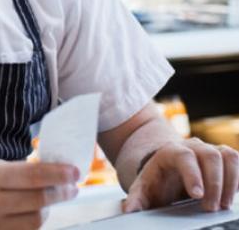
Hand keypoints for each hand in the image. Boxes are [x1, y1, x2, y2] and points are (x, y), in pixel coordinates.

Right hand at [0, 159, 79, 229]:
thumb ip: (15, 171)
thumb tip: (52, 172)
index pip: (32, 175)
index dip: (58, 174)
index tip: (75, 173)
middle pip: (38, 200)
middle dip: (60, 193)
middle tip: (71, 187)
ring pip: (36, 221)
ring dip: (47, 210)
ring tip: (49, 201)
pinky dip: (33, 224)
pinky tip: (33, 214)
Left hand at [123, 138, 238, 212]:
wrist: (167, 170)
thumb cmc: (157, 180)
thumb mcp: (143, 189)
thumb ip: (135, 199)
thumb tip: (128, 210)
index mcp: (170, 151)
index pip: (184, 157)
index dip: (193, 175)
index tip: (197, 195)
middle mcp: (193, 147)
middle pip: (211, 156)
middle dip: (215, 183)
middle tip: (211, 208)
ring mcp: (210, 150)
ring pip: (229, 157)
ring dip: (231, 182)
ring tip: (224, 205)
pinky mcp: (225, 158)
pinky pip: (237, 162)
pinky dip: (238, 177)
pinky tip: (233, 194)